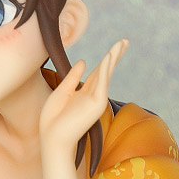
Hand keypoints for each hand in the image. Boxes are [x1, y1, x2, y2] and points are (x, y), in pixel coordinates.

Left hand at [39, 39, 128, 155]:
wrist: (53, 138)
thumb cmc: (53, 120)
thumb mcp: (61, 92)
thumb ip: (72, 77)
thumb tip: (84, 61)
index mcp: (84, 92)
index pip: (98, 72)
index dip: (106, 59)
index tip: (114, 47)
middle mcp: (92, 94)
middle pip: (106, 70)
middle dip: (115, 55)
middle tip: (125, 41)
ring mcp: (96, 99)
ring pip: (105, 74)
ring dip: (113, 57)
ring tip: (121, 44)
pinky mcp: (96, 104)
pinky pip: (102, 83)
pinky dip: (105, 69)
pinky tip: (109, 57)